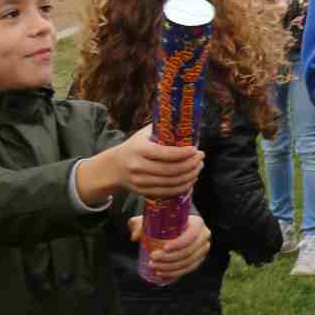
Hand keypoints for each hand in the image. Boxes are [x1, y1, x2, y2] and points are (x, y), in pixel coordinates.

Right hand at [89, 127, 204, 202]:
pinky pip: (167, 193)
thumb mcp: (143, 134)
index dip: (184, 153)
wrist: (113, 167)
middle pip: (171, 170)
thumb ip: (162, 129)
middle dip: (191, 165)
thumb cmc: (134, 147)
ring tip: (199, 167)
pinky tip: (191, 179)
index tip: (196, 149)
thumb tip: (186, 122)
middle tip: (201, 158)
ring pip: (171, 183)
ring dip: (190, 176)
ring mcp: (140, 181)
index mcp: (139, 150)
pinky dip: (182, 187)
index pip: (165, 153)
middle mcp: (138, 167)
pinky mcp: (143, 192)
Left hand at [129, 211, 211, 280]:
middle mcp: (203, 236)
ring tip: (154, 266)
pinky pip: (189, 269)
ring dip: (170, 267)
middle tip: (153, 257)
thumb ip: (140, 224)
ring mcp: (202, 249)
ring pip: (188, 262)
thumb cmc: (166, 222)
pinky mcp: (198, 259)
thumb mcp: (153, 219)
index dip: (179, 243)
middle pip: (188, 251)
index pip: (191, 235)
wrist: (175, 227)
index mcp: (197, 223)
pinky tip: (162, 273)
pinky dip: (175, 273)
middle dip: (169, 258)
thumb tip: (135, 236)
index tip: (164, 247)